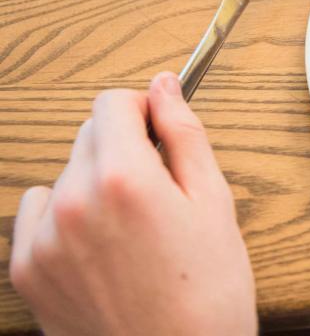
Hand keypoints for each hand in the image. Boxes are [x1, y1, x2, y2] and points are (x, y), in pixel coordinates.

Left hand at [10, 73, 256, 335]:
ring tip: (130, 226)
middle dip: (122, 147)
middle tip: (157, 190)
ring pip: (65, 173)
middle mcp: (74, 201)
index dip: (143, 111)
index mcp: (124, 178)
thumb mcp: (214, 201)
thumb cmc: (208, 291)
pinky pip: (37, 213)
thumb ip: (184, 134)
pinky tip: (99, 245)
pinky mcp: (28, 270)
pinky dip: (64, 216)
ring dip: (93, 181)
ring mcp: (44, 239)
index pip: (113, 103)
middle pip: (88, 134)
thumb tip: (165, 86)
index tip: (158, 133)